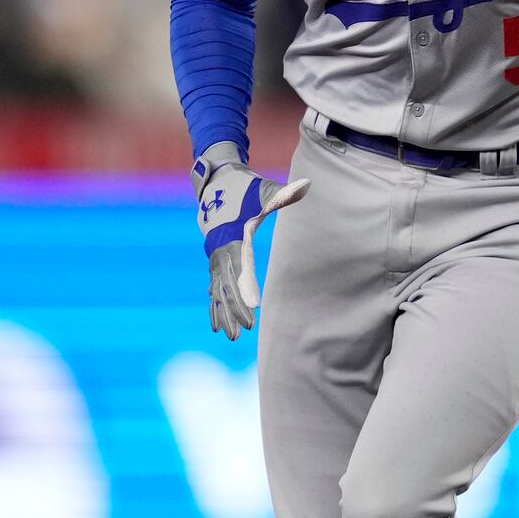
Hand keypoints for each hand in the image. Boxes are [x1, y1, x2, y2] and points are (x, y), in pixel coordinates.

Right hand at [192, 142, 309, 338]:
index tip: (252, 308)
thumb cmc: (245, 187)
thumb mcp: (262, 189)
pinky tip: (217, 325)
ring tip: (231, 336)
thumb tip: (304, 187)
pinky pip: (213, 286)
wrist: (218, 180)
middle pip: (226, 284)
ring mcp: (216, 255)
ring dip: (224, 313)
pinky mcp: (215, 258)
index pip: (239, 266)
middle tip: (245, 332)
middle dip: (235, 308)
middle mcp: (221, 248)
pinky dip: (215, 306)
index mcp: (234, 235)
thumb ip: (281, 193)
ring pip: (218, 290)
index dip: (244, 288)